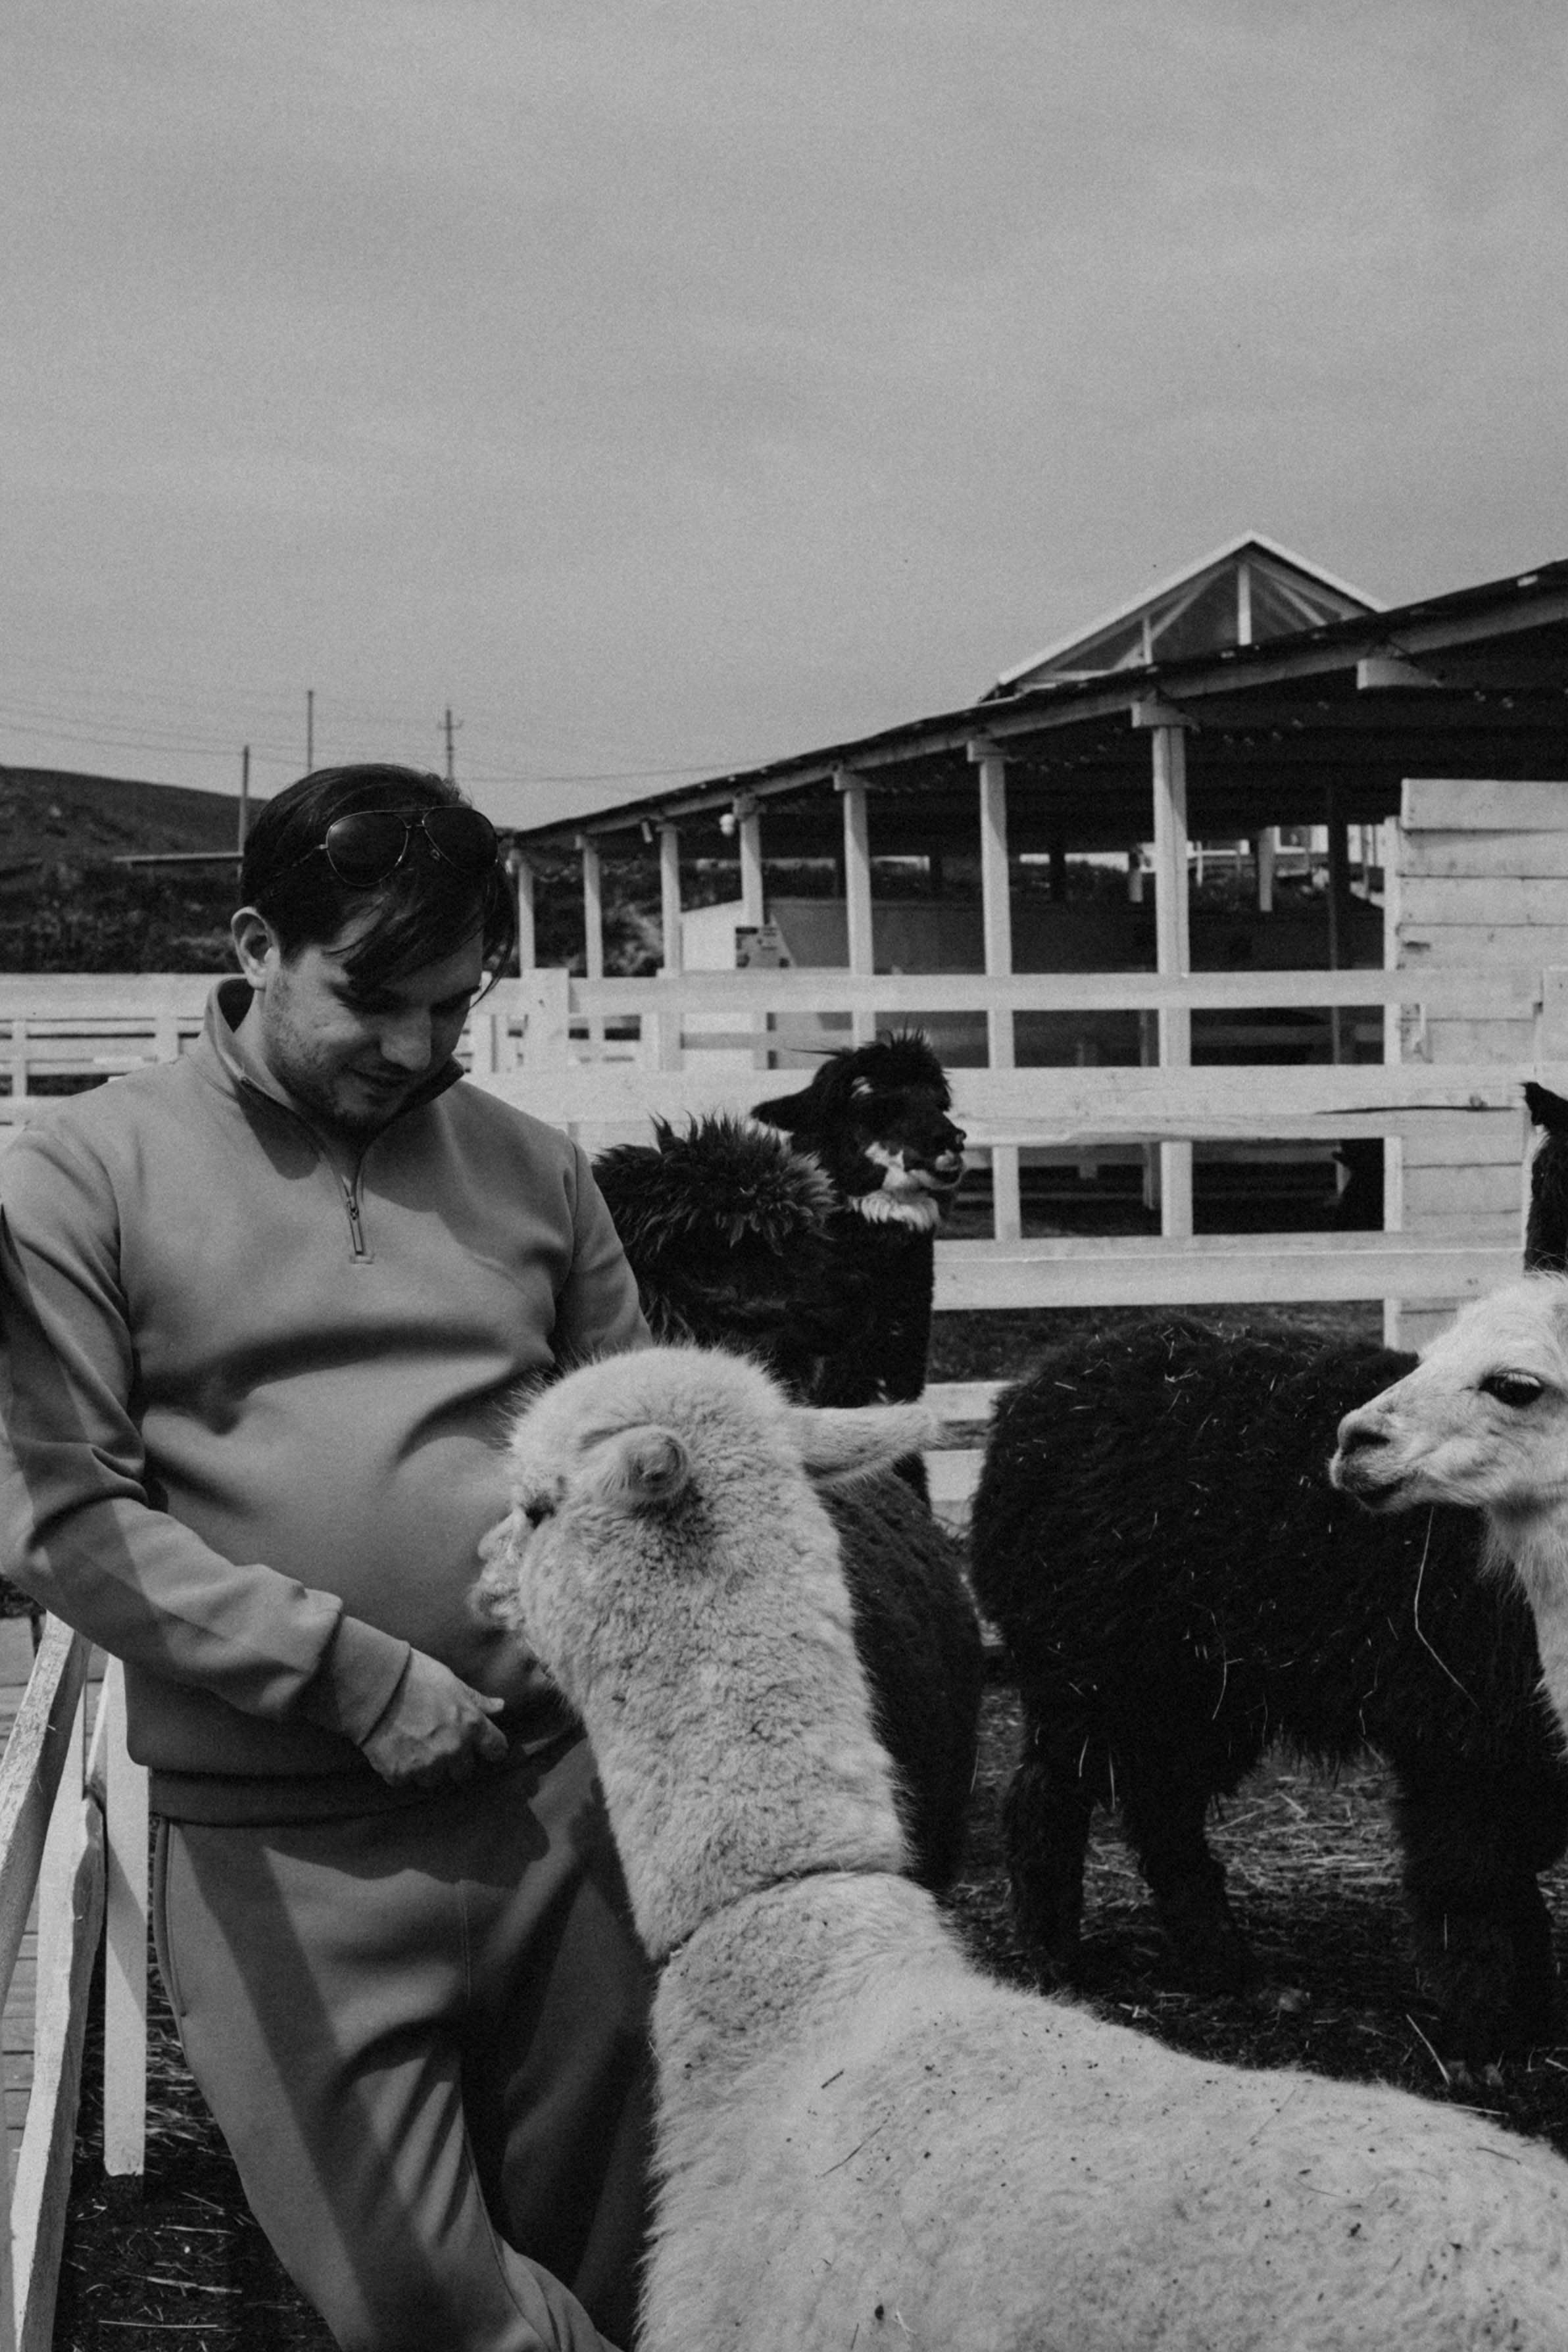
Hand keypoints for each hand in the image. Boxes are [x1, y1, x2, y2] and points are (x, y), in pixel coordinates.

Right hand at [358, 1650, 508, 1789]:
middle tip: (438, 1743)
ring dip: (428, 1768)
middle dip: (455, 1761)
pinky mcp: (401, 1774)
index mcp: (471, 1725)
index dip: (490, 1748)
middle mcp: (454, 1749)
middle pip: (465, 1772)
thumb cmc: (415, 1676)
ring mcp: (427, 1765)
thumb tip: (501, 1707)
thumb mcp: (452, 1682)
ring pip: (435, 1780)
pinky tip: (394, 1750)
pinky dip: (402, 1769)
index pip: (496, 1750)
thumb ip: (477, 1701)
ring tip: (413, 1745)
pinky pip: (407, 1780)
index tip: (483, 1747)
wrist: (374, 1684)